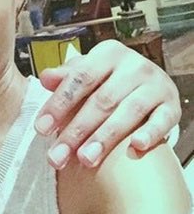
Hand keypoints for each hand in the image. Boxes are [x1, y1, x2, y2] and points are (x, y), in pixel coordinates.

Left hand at [34, 39, 180, 168]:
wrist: (148, 84)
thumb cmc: (107, 81)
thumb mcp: (87, 74)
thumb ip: (65, 78)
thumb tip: (45, 78)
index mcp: (108, 54)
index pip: (80, 78)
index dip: (59, 103)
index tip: (41, 129)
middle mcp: (133, 65)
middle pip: (101, 100)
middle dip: (76, 130)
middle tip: (58, 156)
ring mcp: (155, 84)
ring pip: (128, 112)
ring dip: (105, 137)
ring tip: (85, 159)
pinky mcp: (172, 105)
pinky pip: (163, 120)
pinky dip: (150, 133)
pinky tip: (136, 147)